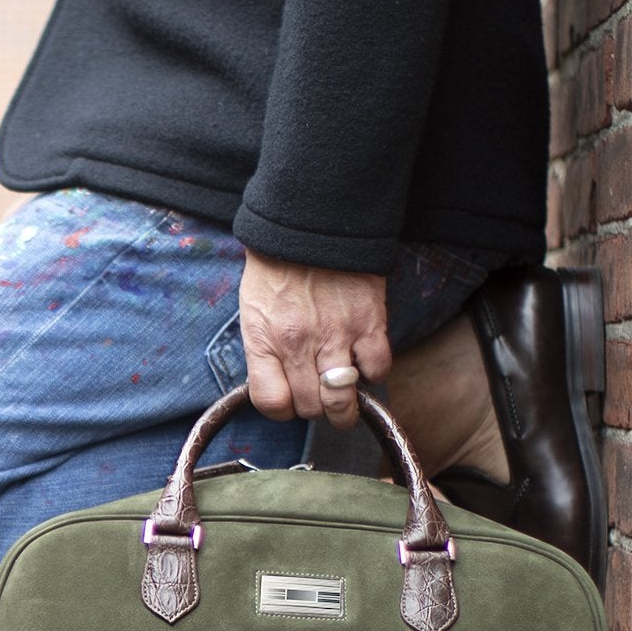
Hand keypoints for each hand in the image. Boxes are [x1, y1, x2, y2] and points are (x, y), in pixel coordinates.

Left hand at [238, 250, 391, 427]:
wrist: (311, 222)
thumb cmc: (278, 267)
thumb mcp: (254, 310)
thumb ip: (264, 351)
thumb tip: (280, 389)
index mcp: (265, 339)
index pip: (271, 402)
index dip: (282, 408)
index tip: (290, 399)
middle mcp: (298, 343)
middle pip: (310, 407)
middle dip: (315, 408)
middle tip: (319, 395)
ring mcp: (335, 335)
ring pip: (342, 400)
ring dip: (344, 407)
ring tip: (343, 397)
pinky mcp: (369, 322)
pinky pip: (377, 369)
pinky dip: (372, 373)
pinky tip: (364, 363)